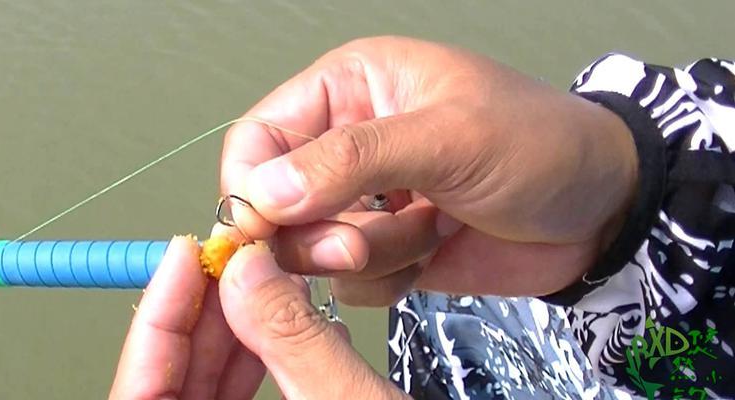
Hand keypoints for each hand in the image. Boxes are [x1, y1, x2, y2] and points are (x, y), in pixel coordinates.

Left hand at [110, 234, 406, 398]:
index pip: (139, 399)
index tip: (187, 258)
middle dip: (203, 315)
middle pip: (169, 391)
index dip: (158, 319)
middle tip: (231, 260)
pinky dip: (260, 366)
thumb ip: (295, 340)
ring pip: (204, 398)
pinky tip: (287, 329)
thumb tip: (248, 273)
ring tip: (261, 281)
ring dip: (232, 335)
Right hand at [221, 36, 637, 303]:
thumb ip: (351, 160)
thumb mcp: (448, 138)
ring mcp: (365, 201)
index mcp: (350, 89)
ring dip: (368, 253)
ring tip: (428, 228)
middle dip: (318, 232)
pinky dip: (387, 277)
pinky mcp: (386, 248)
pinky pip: (349, 281)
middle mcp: (346, 144)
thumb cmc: (538, 146)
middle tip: (360, 241)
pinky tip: (434, 249)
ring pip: (313, 249)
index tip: (263, 232)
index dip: (250, 187)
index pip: (259, 137)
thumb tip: (260, 193)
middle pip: (276, 202)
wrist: (602, 211)